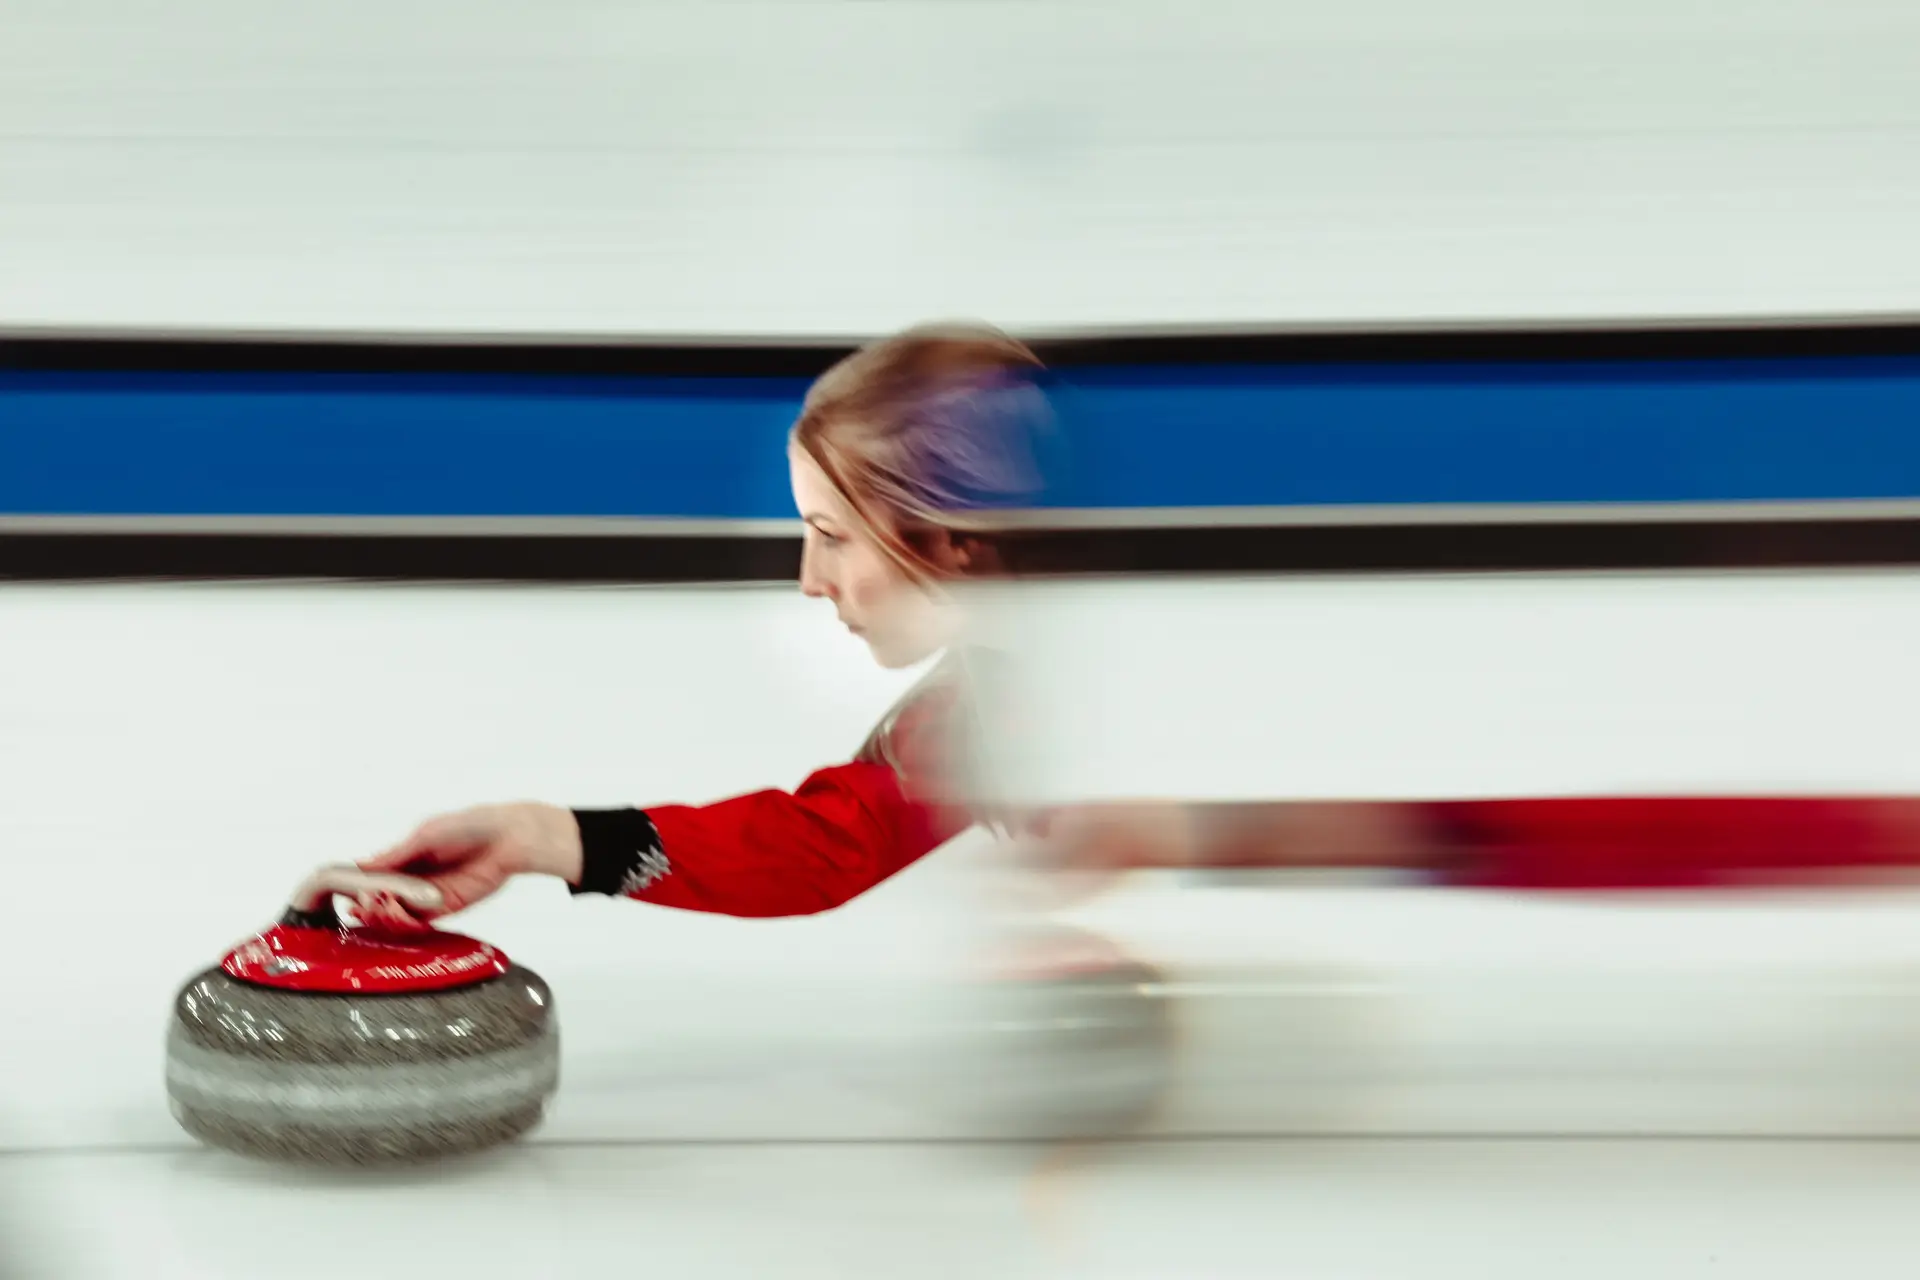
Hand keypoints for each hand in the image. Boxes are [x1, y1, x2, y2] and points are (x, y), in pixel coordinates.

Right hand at [355, 802, 581, 924]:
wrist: (509, 836)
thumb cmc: (470, 825)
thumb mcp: (426, 835)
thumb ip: (397, 854)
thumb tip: (363, 865)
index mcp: (408, 859)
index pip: (376, 880)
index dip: (361, 891)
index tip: (349, 896)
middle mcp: (417, 880)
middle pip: (385, 902)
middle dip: (370, 909)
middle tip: (361, 909)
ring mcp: (431, 895)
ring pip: (401, 915)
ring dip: (386, 918)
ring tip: (380, 911)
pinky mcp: (449, 907)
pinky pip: (423, 922)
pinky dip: (408, 923)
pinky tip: (399, 918)